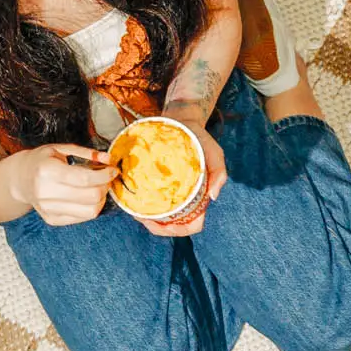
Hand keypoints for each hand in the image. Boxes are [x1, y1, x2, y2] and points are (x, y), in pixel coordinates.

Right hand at [10, 144, 114, 226]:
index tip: (113, 170)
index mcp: (47, 171)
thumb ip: (86, 152)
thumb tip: (108, 159)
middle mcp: (45, 192)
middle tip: (105, 178)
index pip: (84, 179)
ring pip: (90, 211)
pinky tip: (87, 197)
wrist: (21, 179)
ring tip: (97, 187)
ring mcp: (48, 209)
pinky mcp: (52, 220)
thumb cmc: (43, 161)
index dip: (104, 175)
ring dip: (101, 199)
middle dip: (105, 187)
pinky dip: (91, 207)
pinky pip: (83, 218)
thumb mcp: (60, 148)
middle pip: (90, 196)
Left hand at [141, 114, 227, 237]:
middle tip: (144, 219)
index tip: (166, 223)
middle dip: (158, 227)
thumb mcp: (215, 153)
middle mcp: (183, 199)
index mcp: (199, 197)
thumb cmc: (200, 139)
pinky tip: (132, 201)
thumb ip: (219, 174)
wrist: (182, 121)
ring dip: (147, 220)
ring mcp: (169, 192)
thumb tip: (213, 197)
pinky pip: (147, 201)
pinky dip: (140, 206)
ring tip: (135, 212)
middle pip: (172, 226)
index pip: (193, 225)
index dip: (180, 230)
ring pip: (158, 218)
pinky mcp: (156, 183)